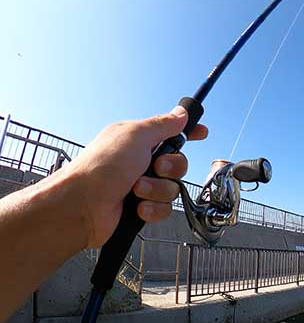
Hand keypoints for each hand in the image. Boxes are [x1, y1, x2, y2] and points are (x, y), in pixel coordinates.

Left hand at [63, 106, 207, 247]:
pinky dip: (152, 208)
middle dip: (171, 168)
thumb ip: (162, 125)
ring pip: (172, 189)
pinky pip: (164, 208)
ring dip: (157, 190)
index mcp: (137, 141)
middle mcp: (140, 162)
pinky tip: (137, 207)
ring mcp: (140, 186)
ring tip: (136, 190)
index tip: (202, 132)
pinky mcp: (141, 208)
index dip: (188, 133)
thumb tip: (180, 114)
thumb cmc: (102, 167)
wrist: (82, 205)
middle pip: (178, 164)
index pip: (170, 133)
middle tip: (155, 168)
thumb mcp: (135, 136)